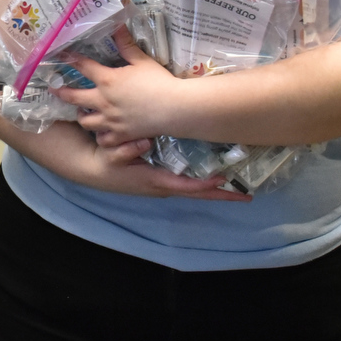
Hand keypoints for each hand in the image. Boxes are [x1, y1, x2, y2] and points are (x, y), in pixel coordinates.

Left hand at [54, 28, 188, 146]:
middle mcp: (103, 101)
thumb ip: (126, 45)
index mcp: (107, 80)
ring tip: (82, 112)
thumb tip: (117, 25)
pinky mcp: (120, 136)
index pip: (82, 66)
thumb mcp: (142, 60)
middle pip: (74, 98)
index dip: (70, 59)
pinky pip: (103, 139)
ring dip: (82, 116)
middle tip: (54, 90)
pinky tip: (102, 132)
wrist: (176, 108)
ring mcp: (110, 121)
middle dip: (62, 92)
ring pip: (85, 121)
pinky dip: (101, 136)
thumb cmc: (159, 82)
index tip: (60, 56)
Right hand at [62, 129, 249, 201]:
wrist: (94, 169)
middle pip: (197, 194)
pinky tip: (216, 180)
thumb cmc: (105, 162)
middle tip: (246, 197)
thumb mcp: (112, 154)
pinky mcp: (162, 183)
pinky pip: (188, 186)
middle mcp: (163, 188)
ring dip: (216, 192)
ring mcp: (163, 188)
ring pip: (194, 191)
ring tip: (237, 190)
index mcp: (155, 181)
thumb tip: (143, 143)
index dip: (206, 184)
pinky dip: (204, 186)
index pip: (186, 186)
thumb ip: (125, 150)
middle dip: (221, 196)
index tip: (224, 179)